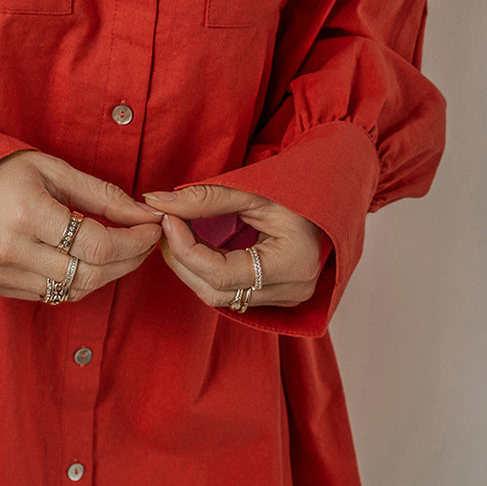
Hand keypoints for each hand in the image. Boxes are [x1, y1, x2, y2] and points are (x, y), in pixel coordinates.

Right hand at [0, 150, 163, 301]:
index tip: (151, 228)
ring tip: (120, 252)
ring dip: (106, 274)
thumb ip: (101, 194)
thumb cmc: (1, 172)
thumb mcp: (52, 170)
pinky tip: (85, 261)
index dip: (134, 240)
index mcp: (26, 213)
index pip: (97, 243)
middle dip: (128, 260)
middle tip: (145, 243)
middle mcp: (9, 249)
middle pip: (90, 273)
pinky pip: (49, 294)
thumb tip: (144, 213)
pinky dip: (75, 281)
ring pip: (72, 290)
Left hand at [141, 183, 331, 311]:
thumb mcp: (253, 189)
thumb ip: (204, 198)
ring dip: (191, 268)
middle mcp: (293, 289)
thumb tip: (155, 202)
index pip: (221, 273)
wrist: (331, 195)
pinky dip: (207, 272)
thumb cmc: (298, 188)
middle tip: (166, 226)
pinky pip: (231, 293)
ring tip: (177, 235)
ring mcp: (288, 297)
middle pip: (216, 291)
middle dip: (182, 260)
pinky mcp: (278, 297)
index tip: (166, 219)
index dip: (185, 248)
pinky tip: (196, 249)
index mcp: (293, 263)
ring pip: (220, 297)